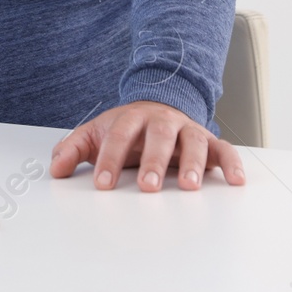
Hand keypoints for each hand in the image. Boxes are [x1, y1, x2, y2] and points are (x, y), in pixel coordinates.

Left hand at [49, 100, 245, 191]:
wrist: (157, 106)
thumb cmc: (125, 129)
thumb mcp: (95, 134)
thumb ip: (72, 149)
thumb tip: (55, 169)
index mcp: (130, 119)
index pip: (117, 138)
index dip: (109, 160)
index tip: (102, 184)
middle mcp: (162, 122)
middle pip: (158, 138)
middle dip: (153, 162)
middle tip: (147, 186)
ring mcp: (188, 131)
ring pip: (194, 143)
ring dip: (193, 164)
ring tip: (190, 186)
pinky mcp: (209, 142)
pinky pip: (225, 151)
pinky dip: (232, 164)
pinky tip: (235, 181)